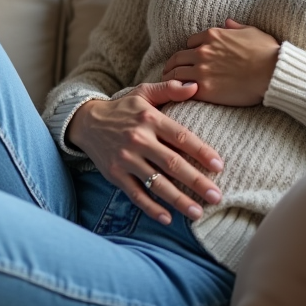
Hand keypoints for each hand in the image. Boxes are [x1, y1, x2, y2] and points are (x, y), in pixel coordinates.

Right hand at [65, 80, 223, 224]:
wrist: (86, 122)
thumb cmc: (122, 108)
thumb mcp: (143, 93)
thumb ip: (169, 89)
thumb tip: (195, 86)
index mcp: (149, 119)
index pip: (181, 137)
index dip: (202, 152)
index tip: (219, 166)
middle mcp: (138, 139)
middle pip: (172, 163)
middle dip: (196, 181)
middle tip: (216, 196)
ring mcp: (126, 159)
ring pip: (156, 183)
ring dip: (178, 200)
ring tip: (198, 213)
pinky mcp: (115, 175)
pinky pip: (136, 194)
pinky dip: (151, 208)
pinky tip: (168, 218)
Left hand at [162, 19, 279, 105]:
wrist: (272, 73)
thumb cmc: (267, 52)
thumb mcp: (252, 31)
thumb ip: (236, 27)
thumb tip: (228, 23)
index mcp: (212, 35)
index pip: (190, 42)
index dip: (189, 51)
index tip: (189, 58)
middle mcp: (203, 51)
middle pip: (178, 57)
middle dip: (172, 64)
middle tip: (168, 71)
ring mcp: (202, 70)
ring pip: (175, 73)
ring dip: (170, 78)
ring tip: (167, 83)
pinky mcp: (204, 88)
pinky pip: (182, 89)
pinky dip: (177, 91)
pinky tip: (177, 95)